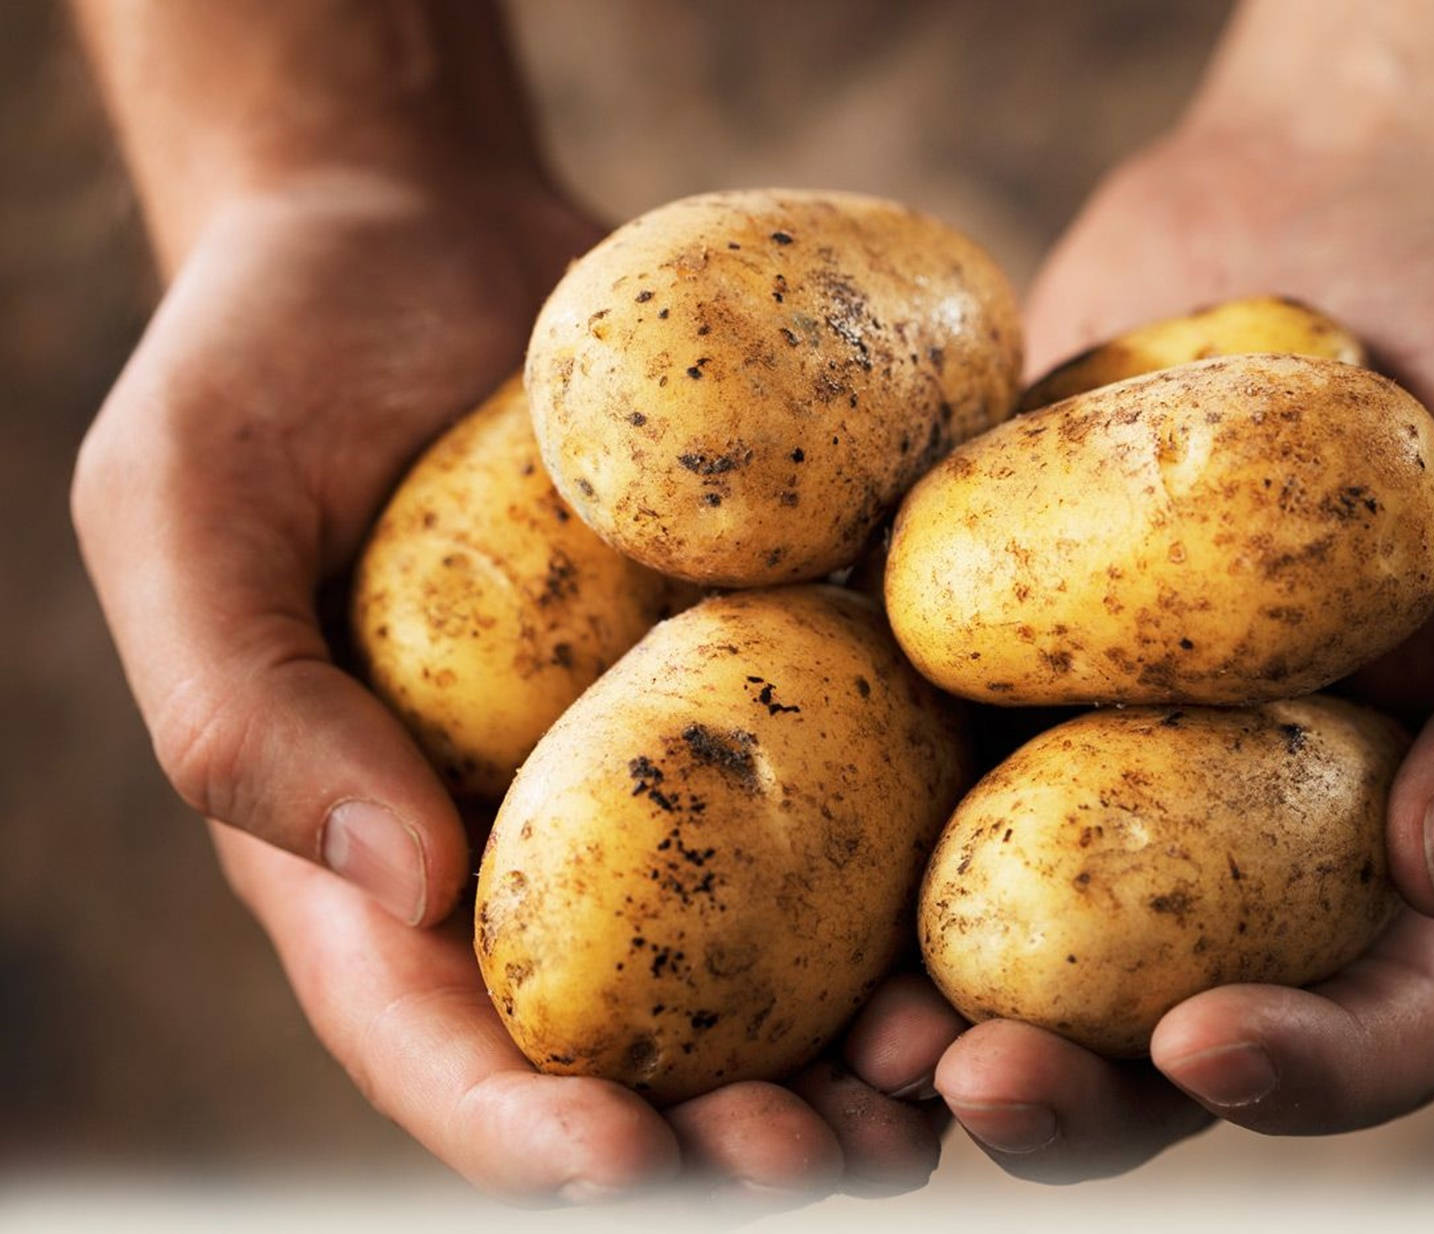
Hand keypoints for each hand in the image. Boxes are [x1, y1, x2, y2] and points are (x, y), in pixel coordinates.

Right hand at [72, 169, 948, 1199]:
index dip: (521, 1131)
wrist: (429, 231)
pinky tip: (1011, 890)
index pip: (440, 1042)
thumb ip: (244, 705)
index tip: (620, 1164)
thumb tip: (398, 888)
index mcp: (378, 853)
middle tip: (832, 1161)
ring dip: (866, 1042)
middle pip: (640, 1042)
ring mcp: (676, 763)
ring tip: (954, 1075)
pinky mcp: (777, 670)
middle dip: (733, 1130)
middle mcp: (544, 841)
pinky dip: (934, 861)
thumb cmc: (269, 363)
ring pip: (779, 953)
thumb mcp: (181, 509)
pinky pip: (863, 784)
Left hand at [924, 122, 1433, 1176]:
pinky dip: (833, 834)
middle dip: (1069, 1095)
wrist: (1325, 212)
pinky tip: (769, 838)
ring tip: (855, 1033)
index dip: (1306, 1074)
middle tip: (972, 1080)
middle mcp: (1234, 838)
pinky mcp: (973, 667)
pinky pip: (896, 770)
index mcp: (1400, 842)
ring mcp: (1086, 760)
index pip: (1378, 1021)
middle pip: (1153, 1037)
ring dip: (924, 1019)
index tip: (1207, 1045)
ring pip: (1001, 945)